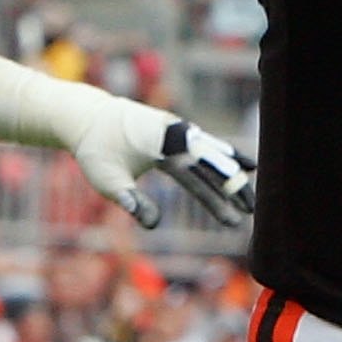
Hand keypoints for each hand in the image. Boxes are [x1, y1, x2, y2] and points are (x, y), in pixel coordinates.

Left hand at [75, 101, 255, 231]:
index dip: (216, 201)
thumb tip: (152, 225)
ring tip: (253, 185)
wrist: (88, 116)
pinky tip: (240, 162)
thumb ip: (130, 200)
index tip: (233, 221)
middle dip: (234, 187)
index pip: (196, 179)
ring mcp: (176, 128)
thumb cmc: (96, 151)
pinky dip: (224, 152)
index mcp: (160, 147)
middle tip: (253, 209)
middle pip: (212, 163)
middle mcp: (174, 134)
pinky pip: (206, 142)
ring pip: (213, 150)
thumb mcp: (107, 181)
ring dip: (232, 170)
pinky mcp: (175, 128)